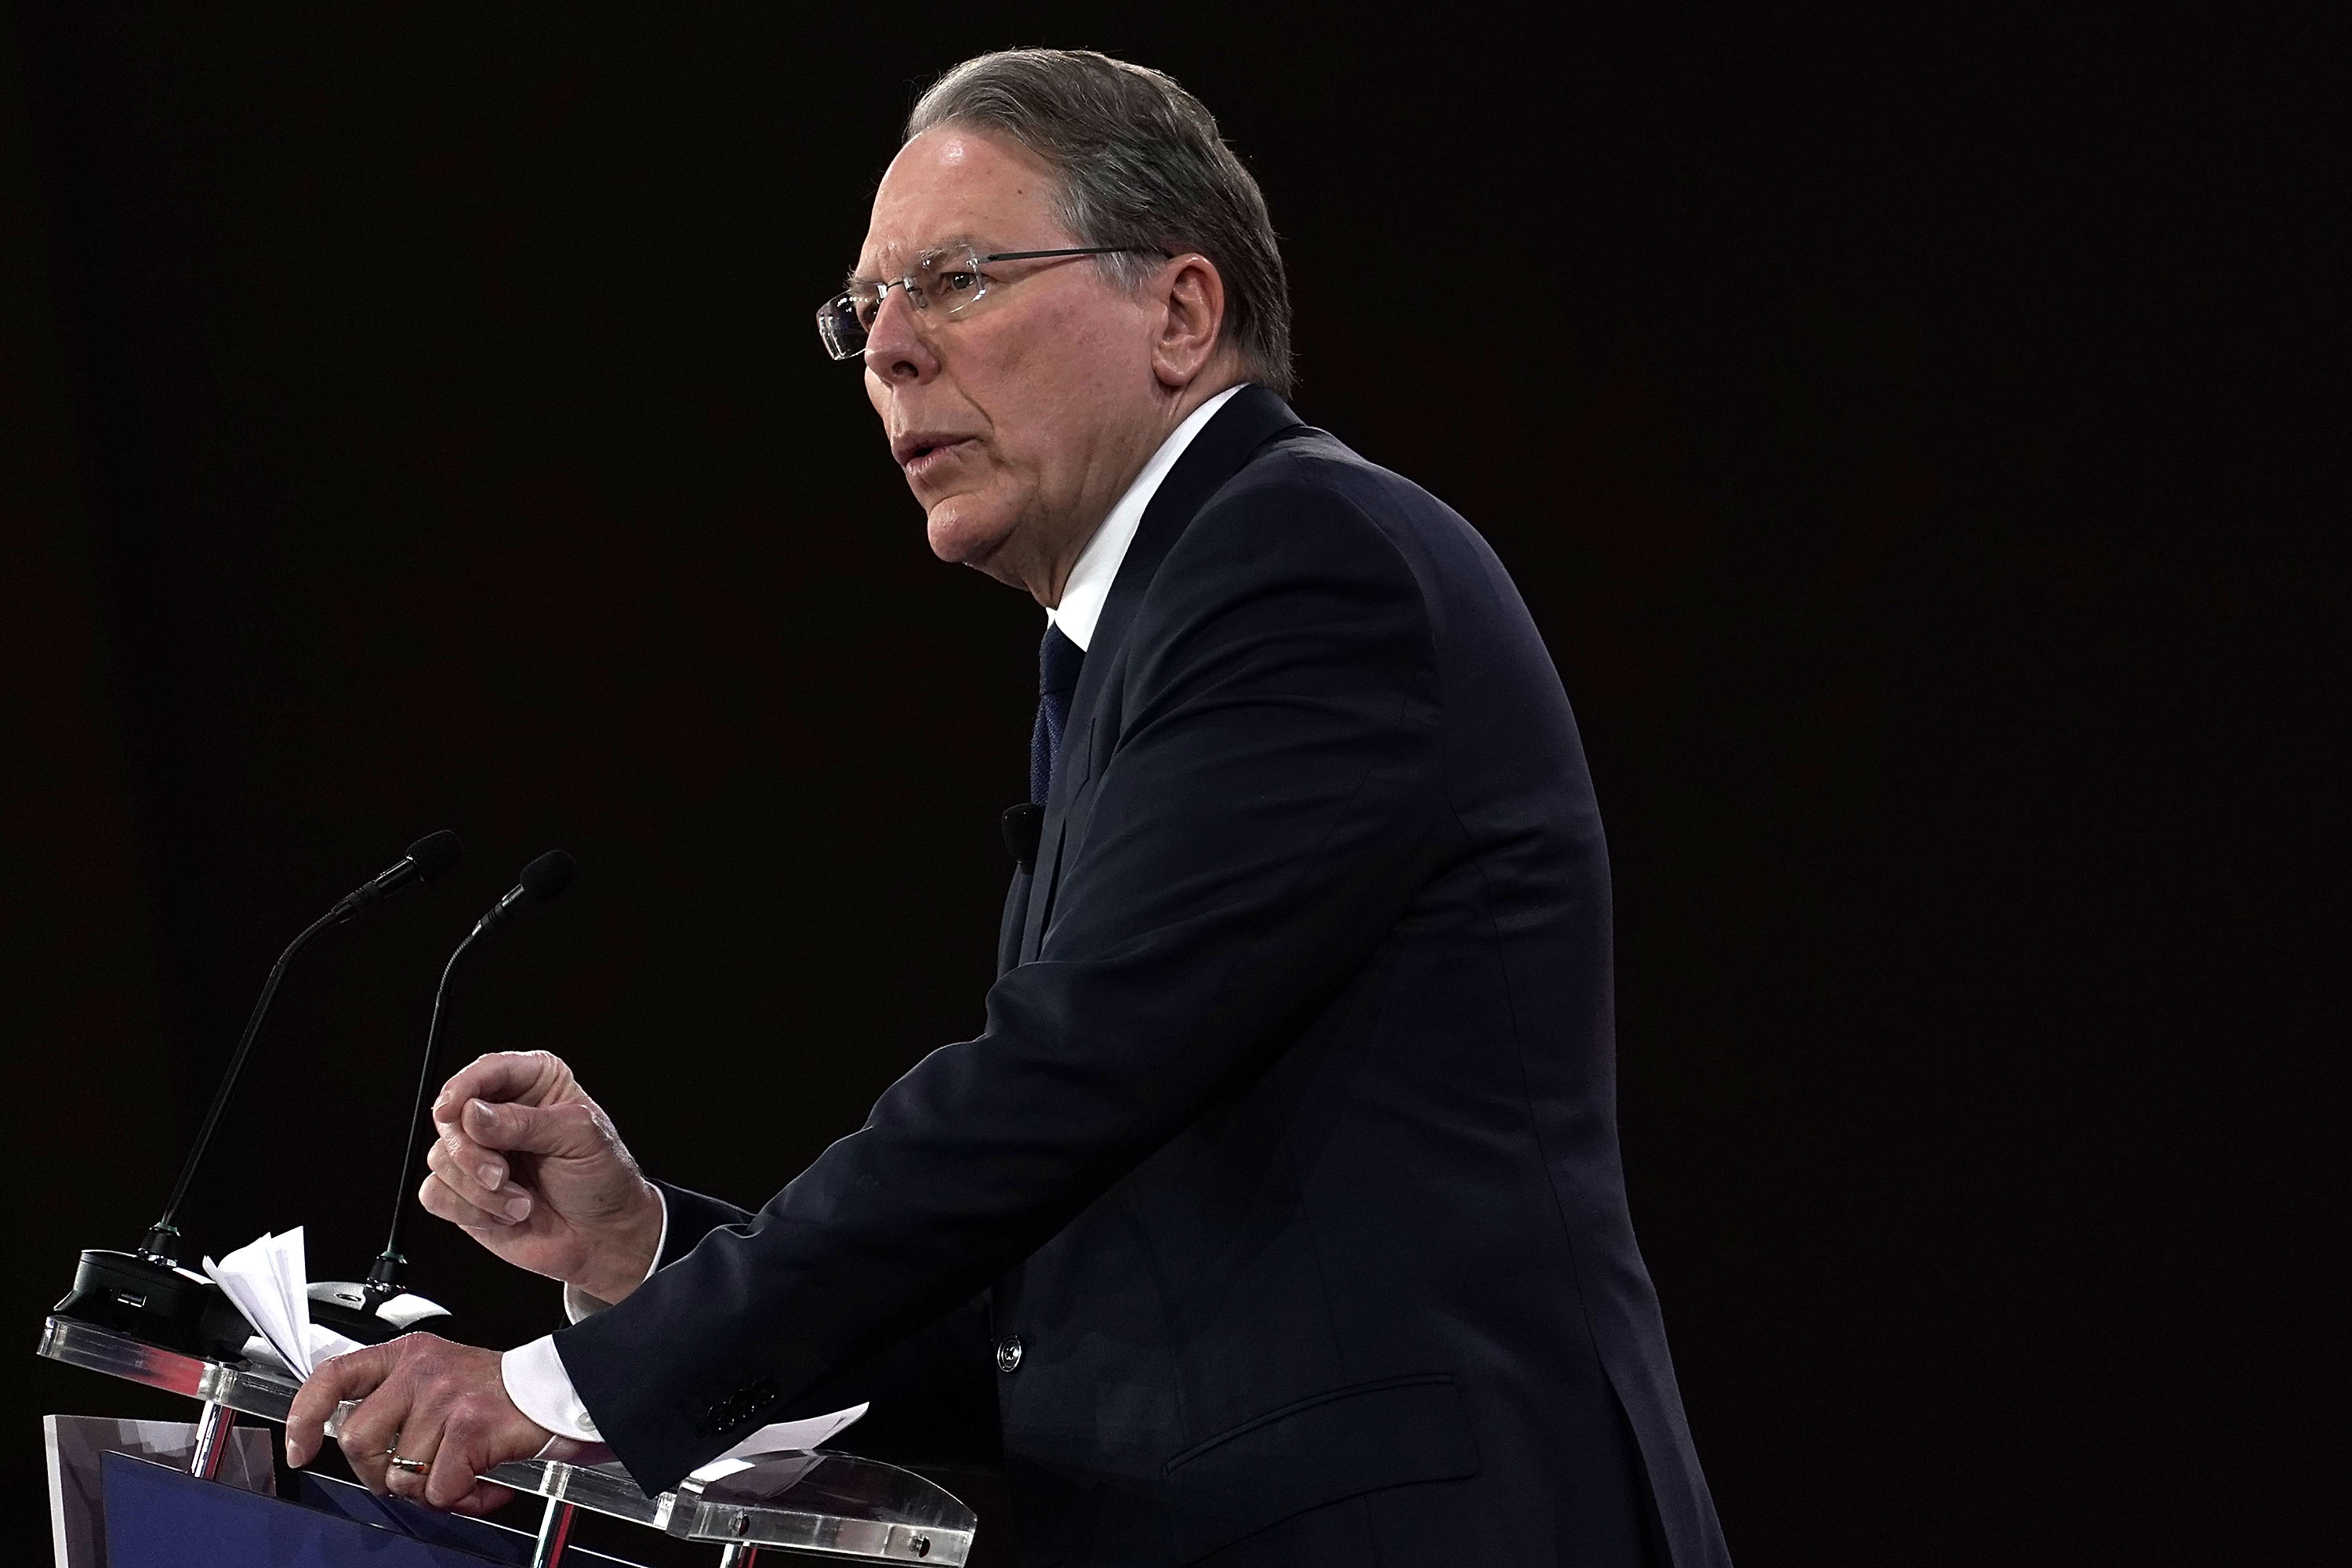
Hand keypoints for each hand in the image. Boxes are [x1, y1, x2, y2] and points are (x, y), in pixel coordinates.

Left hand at [285, 1334, 546, 1512]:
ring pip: (400, 1474)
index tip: (302, 1449)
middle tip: (416, 1474)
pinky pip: (438, 1489)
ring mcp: (445, 1396)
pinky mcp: (470, 1426)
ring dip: (431, 1490)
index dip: (306, 1416)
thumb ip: (398, 1403)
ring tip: (463, 1474)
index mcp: (409, 1355)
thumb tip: (357, 1447)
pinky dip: (463, 1499)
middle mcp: (422, 1369)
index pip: (334, 1376)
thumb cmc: (503, 1396)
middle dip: (381, 1474)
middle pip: (358, 1441)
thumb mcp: (442, 1381)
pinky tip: (484, 1484)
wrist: (564, 1391)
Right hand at [420, 1050, 663, 1304]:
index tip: (452, 1112)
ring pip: (441, 1157)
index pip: (485, 1071)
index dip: (462, 1088)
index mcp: (534, 1083)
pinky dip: (468, 1210)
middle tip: (501, 1176)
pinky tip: (505, 1215)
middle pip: (451, 1117)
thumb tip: (472, 1114)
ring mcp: (479, 1153)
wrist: (602, 1236)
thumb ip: (526, 1123)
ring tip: (521, 1202)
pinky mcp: (464, 1191)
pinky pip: (435, 1193)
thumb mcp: (579, 1139)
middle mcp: (500, 1113)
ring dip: (479, 1190)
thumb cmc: (602, 1179)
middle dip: (472, 1153)